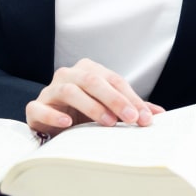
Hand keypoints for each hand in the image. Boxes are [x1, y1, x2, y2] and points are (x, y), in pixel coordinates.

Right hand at [25, 57, 163, 136]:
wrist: (52, 124)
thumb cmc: (83, 113)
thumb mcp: (109, 109)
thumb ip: (131, 108)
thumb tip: (160, 113)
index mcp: (88, 71)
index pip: (113, 80)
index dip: (131, 98)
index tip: (146, 118)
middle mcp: (68, 75)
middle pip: (92, 80)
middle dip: (115, 99)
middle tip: (132, 118)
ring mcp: (50, 90)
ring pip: (69, 90)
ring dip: (91, 106)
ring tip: (108, 122)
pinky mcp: (35, 107)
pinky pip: (40, 107)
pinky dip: (54, 114)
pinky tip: (68, 123)